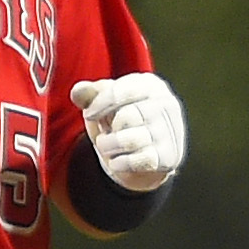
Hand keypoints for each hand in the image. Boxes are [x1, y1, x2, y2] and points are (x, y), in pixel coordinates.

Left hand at [73, 73, 184, 190]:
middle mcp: (166, 105)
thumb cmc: (120, 124)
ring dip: (109, 147)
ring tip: (108, 148)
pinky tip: (117, 162)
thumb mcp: (102, 106)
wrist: (142, 161)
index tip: (89, 115)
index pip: (121, 91)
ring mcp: (170, 132)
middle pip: (126, 117)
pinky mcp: (170, 157)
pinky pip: (138, 161)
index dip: (100, 104)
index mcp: (151, 85)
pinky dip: (120, 163)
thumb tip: (78, 91)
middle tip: (104, 137)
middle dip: (107, 129)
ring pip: (130, 140)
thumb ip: (89, 95)